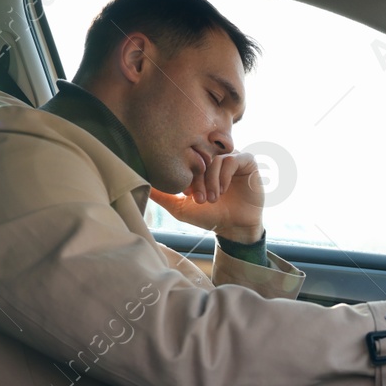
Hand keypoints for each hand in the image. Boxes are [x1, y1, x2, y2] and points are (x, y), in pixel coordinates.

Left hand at [148, 151, 265, 243]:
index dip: (187, 175)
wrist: (234, 228)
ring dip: (211, 179)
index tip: (188, 194)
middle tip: (200, 199)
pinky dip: (225, 175)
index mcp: (201, 165)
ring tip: (213, 198)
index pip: (189, 158)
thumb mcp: (179, 207)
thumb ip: (162, 195)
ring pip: (216, 158)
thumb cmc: (209, 217)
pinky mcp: (248, 162)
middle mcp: (216, 159)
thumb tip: (138, 184)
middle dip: (199, 179)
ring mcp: (233, 159)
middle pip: (203, 157)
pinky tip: (223, 190)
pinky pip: (233, 159)